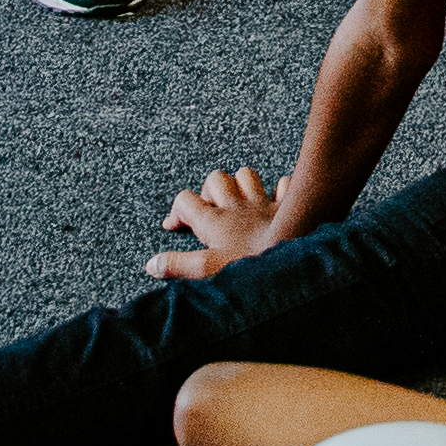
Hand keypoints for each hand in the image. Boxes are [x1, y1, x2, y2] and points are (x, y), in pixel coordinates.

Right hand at [147, 165, 290, 279]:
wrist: (293, 261)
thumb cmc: (250, 265)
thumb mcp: (208, 270)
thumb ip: (179, 265)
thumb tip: (152, 265)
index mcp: (214, 221)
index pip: (185, 200)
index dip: (177, 211)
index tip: (174, 226)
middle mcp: (236, 206)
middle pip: (215, 179)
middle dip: (208, 191)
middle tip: (208, 212)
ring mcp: (262, 204)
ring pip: (246, 175)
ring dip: (240, 184)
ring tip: (237, 202)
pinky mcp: (286, 206)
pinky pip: (282, 185)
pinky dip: (278, 190)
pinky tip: (275, 200)